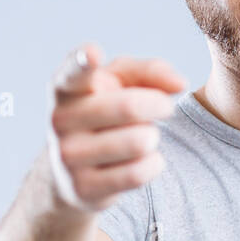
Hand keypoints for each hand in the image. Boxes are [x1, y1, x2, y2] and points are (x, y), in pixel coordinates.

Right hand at [45, 42, 187, 213]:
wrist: (71, 172)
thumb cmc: (103, 111)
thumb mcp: (121, 83)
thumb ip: (149, 71)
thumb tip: (179, 83)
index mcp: (66, 88)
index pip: (73, 73)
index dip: (83, 61)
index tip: (93, 53)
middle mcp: (59, 120)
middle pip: (128, 107)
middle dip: (159, 105)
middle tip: (166, 107)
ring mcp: (68, 156)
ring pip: (138, 142)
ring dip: (152, 137)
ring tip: (143, 137)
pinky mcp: (83, 187)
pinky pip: (138, 173)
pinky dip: (153, 164)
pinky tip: (144, 160)